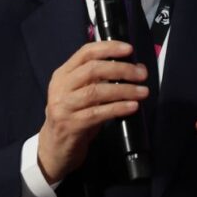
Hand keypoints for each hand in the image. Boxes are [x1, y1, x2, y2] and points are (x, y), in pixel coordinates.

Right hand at [37, 40, 148, 183]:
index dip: (108, 48)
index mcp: (62, 74)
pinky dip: (118, 108)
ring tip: (143, 92)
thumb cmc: (72, 117)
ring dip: (124, 90)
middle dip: (121, 69)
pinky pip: (98, 113)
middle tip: (142, 74)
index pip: (85, 52)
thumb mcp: (78, 93)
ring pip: (96, 92)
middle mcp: (60, 88)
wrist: (53, 148)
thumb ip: (96, 80)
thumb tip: (131, 69)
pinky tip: (132, 107)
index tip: (129, 49)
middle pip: (93, 70)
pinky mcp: (70, 125)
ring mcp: (63, 107)